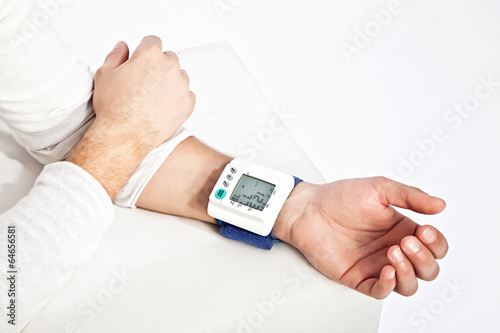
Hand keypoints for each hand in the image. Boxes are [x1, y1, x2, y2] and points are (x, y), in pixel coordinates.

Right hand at [68, 36, 194, 198]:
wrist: (125, 135)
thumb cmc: (114, 107)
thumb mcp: (105, 74)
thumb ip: (116, 55)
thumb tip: (123, 47)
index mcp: (150, 54)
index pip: (152, 41)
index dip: (144, 51)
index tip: (141, 61)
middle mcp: (169, 67)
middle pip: (168, 58)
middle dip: (158, 66)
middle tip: (144, 82)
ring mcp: (181, 85)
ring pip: (179, 76)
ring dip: (169, 82)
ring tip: (152, 97)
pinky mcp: (188, 103)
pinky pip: (186, 95)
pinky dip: (177, 99)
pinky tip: (162, 107)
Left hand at [274, 177, 447, 298]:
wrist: (308, 210)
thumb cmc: (339, 197)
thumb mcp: (379, 188)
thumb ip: (410, 197)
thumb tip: (441, 205)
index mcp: (402, 229)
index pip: (435, 247)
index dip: (437, 244)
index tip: (425, 231)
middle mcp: (393, 248)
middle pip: (428, 269)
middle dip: (424, 258)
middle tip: (406, 242)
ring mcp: (376, 265)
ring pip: (410, 285)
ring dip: (410, 272)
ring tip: (393, 253)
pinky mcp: (359, 277)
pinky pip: (382, 291)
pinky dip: (389, 285)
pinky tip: (387, 269)